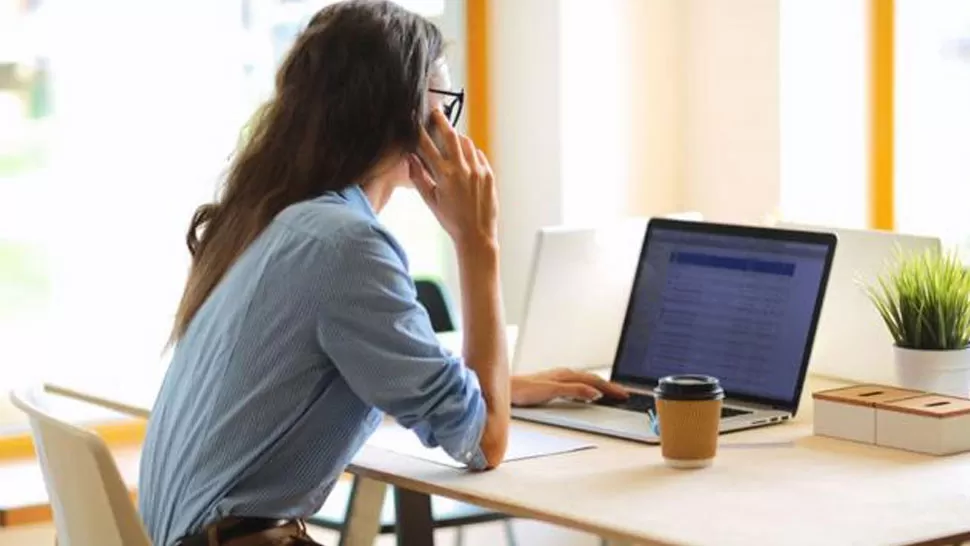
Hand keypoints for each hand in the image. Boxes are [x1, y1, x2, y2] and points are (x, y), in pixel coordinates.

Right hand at [409, 109, 497, 249]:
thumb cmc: (452, 221)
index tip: (415, 122)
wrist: (476, 234)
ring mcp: (478, 170)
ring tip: (451, 137)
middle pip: (450, 135)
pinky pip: (478, 155)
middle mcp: (462, 169)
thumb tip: (410, 160)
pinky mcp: (489, 174)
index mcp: (444, 175)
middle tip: (436, 112)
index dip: (419, 132)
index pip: (427, 146)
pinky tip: (465, 156)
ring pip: (466, 143)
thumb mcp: (430, 201)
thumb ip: (419, 178)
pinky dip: (470, 152)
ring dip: (457, 137)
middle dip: (441, 121)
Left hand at [510, 368, 629, 406]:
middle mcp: (564, 374)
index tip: (624, 394)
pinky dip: (588, 389)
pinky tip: (588, 394)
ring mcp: (559, 378)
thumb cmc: (523, 389)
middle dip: (609, 386)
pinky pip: (577, 385)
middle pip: (592, 379)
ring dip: (600, 387)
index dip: (610, 388)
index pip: (594, 380)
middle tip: (624, 394)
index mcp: (566, 374)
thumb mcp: (551, 390)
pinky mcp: (553, 385)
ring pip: (585, 381)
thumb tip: (594, 392)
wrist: (506, 389)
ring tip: (612, 393)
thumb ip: (573, 390)